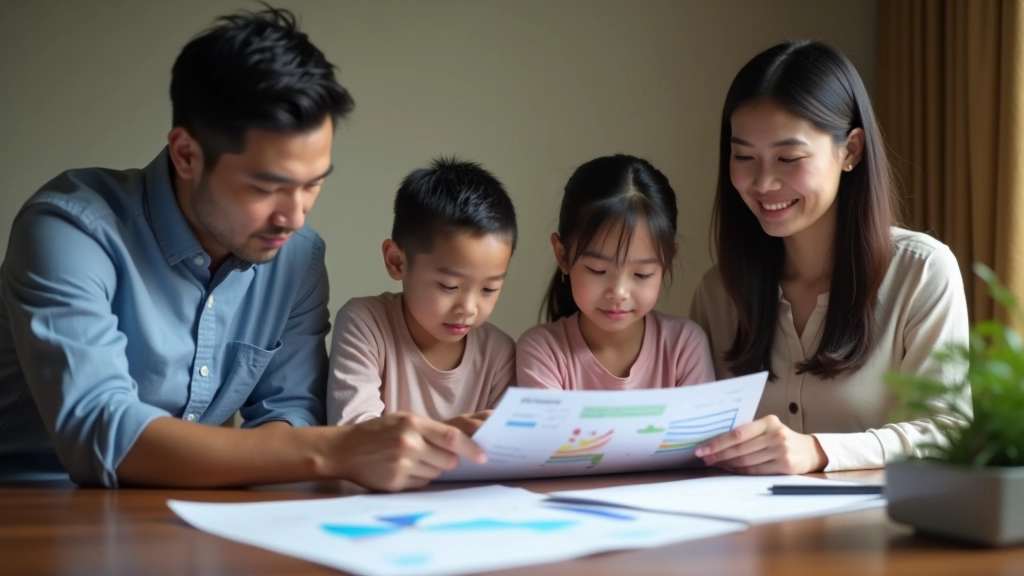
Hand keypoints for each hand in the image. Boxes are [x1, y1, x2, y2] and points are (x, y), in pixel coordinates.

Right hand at [330, 412, 486, 491]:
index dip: (471, 448)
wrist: (345, 449)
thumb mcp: (404, 419)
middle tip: (434, 454)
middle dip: (449, 460)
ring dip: (432, 469)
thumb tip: (460, 447)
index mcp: (413, 424)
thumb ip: (431, 430)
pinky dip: (418, 478)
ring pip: (436, 473)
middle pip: (448, 460)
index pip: (452, 438)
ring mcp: (401, 465)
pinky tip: (403, 469)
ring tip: (413, 459)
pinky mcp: (395, 483)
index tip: (483, 457)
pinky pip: (422, 484)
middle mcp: (408, 444)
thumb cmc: (379, 432)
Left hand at [694, 415, 827, 474]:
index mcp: (768, 422)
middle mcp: (776, 435)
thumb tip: (717, 442)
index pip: (738, 433)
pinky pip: (756, 471)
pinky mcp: (785, 466)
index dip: (718, 442)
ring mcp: (781, 451)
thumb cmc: (781, 438)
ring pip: (746, 461)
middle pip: (740, 448)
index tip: (702, 448)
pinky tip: (730, 469)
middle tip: (704, 458)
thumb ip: (749, 432)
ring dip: (727, 464)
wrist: (809, 450)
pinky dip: (740, 471)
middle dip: (719, 454)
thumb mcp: (768, 428)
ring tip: (714, 463)